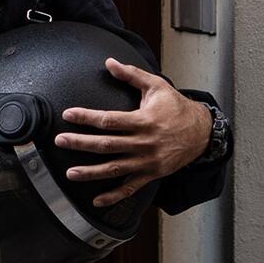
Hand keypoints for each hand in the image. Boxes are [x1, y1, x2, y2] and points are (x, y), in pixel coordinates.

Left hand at [54, 57, 212, 207]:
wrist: (203, 132)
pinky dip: (114, 196)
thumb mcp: (156, 86)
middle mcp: (145, 143)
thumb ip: (131, 75)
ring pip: (116, 168)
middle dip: (81, 144)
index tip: (68, 114)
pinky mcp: (152, 174)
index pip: (110, 120)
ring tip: (71, 173)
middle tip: (60, 141)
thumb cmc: (177, 107)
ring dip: (92, 172)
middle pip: (108, 145)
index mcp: (144, 121)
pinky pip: (131, 187)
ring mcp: (148, 161)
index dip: (87, 117)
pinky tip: (97, 200)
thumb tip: (109, 62)